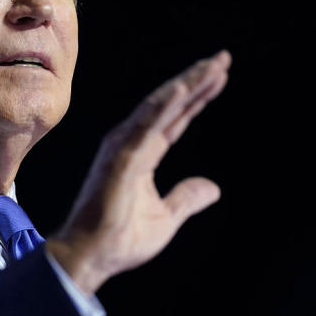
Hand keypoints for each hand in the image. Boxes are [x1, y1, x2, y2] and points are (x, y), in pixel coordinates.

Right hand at [47, 50, 230, 294]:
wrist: (92, 257)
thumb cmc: (121, 239)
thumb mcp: (167, 217)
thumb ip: (186, 197)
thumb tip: (213, 187)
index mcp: (143, 154)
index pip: (176, 118)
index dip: (197, 97)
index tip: (219, 76)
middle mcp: (132, 143)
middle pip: (171, 104)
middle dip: (197, 80)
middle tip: (223, 59)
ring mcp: (125, 147)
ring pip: (160, 106)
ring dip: (186, 84)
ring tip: (213, 66)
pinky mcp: (122, 157)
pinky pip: (146, 125)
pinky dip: (164, 105)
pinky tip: (184, 88)